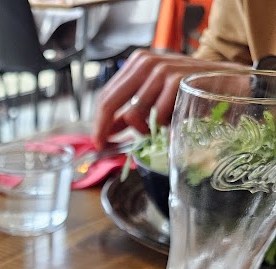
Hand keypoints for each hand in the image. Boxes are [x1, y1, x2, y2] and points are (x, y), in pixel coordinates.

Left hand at [92, 50, 241, 148]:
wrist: (229, 83)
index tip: (98, 140)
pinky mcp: (174, 81)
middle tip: (106, 145)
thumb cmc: (191, 92)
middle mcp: (146, 62)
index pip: (107, 94)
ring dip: (144, 129)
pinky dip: (163, 126)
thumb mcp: (157, 99)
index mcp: (138, 63)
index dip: (98, 121)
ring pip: (133, 114)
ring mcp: (160, 70)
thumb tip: (107, 132)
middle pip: (110, 102)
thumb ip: (131, 113)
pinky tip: (176, 120)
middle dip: (105, 128)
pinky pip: (156, 117)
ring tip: (162, 126)